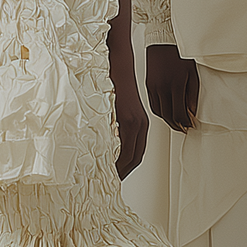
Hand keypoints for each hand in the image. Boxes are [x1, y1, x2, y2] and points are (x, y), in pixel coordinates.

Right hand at [111, 37, 149, 178]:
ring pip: (131, 156)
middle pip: (135, 159)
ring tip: (109, 179)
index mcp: (139, 124)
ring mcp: (136, 122)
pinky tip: (108, 165)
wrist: (119, 64)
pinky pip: (126, 146)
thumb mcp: (117, 108)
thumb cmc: (114, 82)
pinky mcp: (128, 118)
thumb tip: (105, 139)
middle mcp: (141, 125)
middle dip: (124, 173)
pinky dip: (119, 159)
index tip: (116, 177)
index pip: (136, 154)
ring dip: (121, 169)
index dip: (127, 168)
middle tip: (111, 183)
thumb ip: (115, 124)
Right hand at [144, 44, 199, 132]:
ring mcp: (153, 88)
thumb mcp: (192, 73)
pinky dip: (160, 112)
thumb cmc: (179, 54)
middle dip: (177, 125)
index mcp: (175, 85)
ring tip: (176, 124)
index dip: (185, 123)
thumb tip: (192, 111)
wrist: (162, 41)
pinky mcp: (148, 85)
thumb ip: (192, 94)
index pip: (179, 113)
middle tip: (184, 129)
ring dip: (168, 121)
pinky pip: (153, 104)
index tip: (191, 126)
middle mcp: (162, 89)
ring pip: (159, 112)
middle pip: (168, 116)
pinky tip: (166, 113)